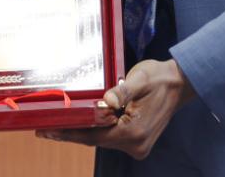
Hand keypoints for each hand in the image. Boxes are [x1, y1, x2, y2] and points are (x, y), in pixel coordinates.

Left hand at [36, 60, 195, 159]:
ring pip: (102, 139)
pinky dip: (95, 129)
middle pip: (95, 140)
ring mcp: (137, 145)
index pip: (94, 136)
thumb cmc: (159, 78)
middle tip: (45, 129)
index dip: (69, 133)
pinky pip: (110, 136)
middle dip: (71, 133)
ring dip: (82, 131)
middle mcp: (136, 144)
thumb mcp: (139, 80)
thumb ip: (121, 92)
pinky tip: (80, 122)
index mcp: (135, 132)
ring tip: (58, 124)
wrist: (180, 83)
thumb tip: (105, 101)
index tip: (48, 131)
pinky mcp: (137, 141)